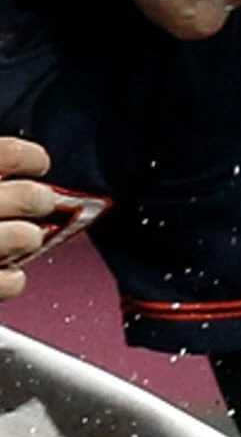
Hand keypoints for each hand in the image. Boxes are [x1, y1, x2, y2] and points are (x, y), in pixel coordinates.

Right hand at [0, 137, 62, 300]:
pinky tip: (9, 272)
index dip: (28, 157)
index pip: (5, 154)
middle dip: (36, 200)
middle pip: (29, 198)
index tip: (39, 163)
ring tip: (20, 236)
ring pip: (26, 238)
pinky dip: (14, 280)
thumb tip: (10, 170)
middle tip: (37, 202)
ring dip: (28, 237)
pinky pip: (10, 283)